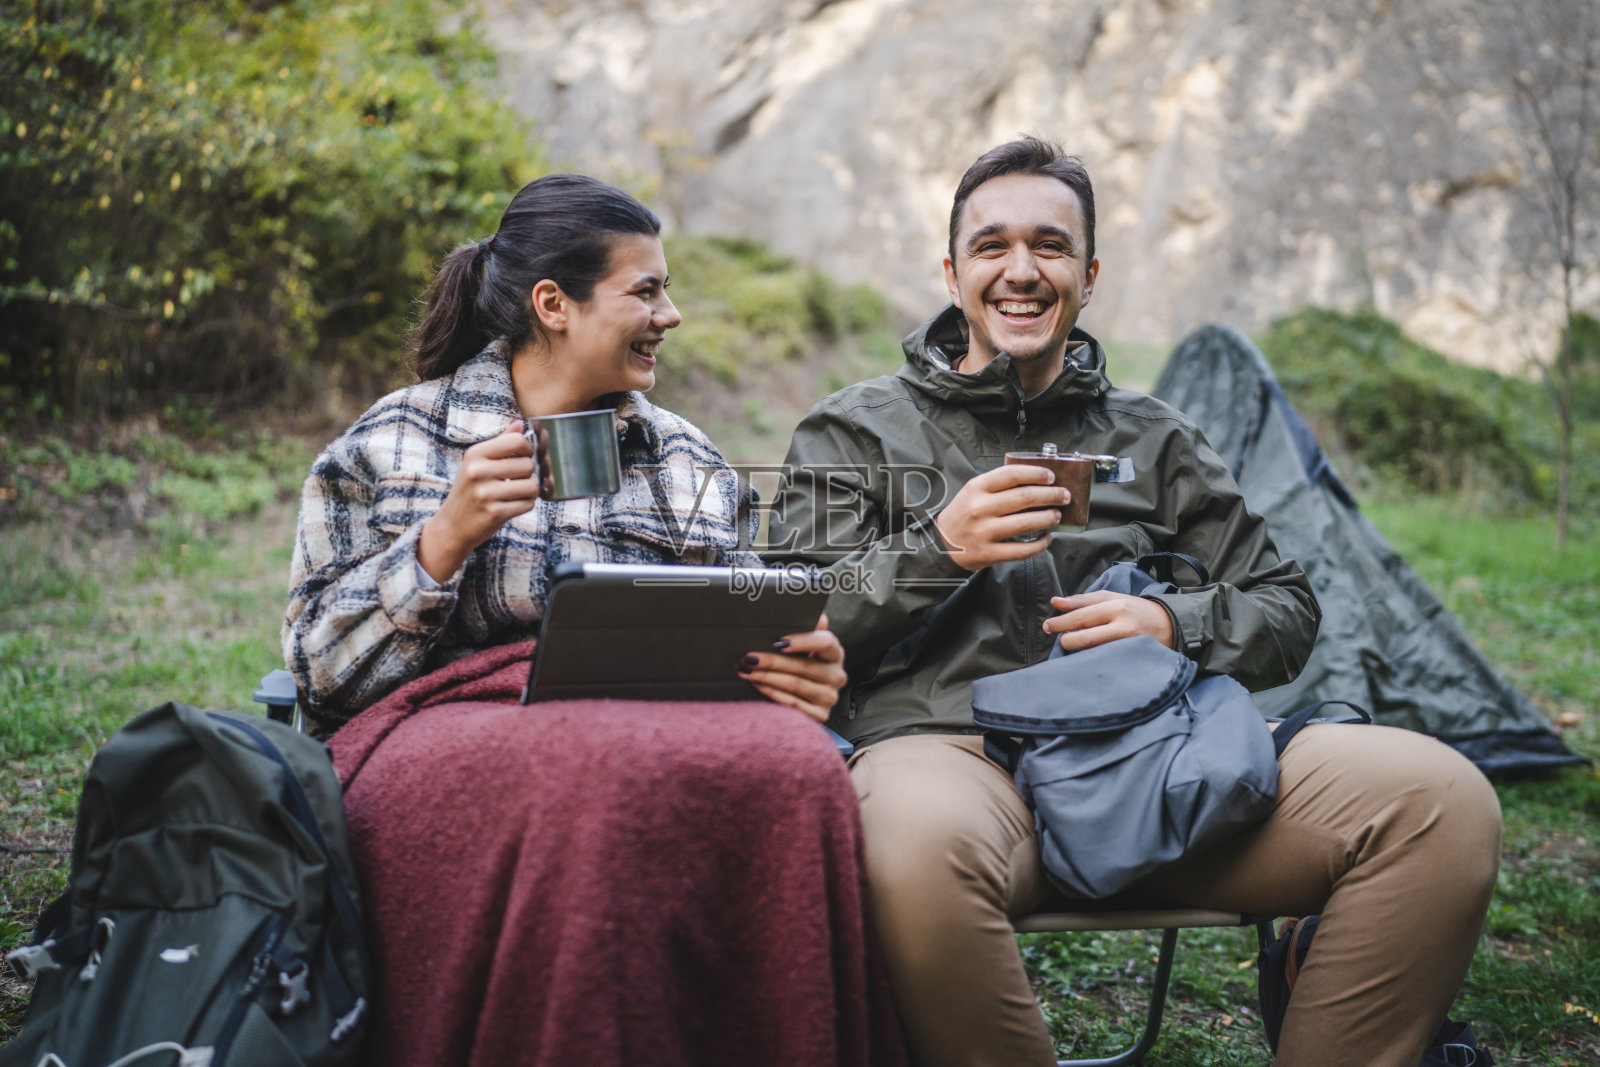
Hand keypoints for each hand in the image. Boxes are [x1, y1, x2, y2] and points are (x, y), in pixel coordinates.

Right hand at [418, 419, 541, 581]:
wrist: (453, 526)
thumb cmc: (469, 490)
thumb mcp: (477, 463)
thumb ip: (500, 442)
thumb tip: (519, 423)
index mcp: (475, 454)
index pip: (516, 441)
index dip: (528, 449)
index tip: (523, 456)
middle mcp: (478, 472)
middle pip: (528, 464)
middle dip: (529, 473)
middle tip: (518, 479)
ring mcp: (486, 494)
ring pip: (532, 485)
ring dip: (530, 490)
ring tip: (518, 492)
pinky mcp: (495, 513)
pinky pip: (528, 504)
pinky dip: (526, 504)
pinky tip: (513, 504)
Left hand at [739, 613, 847, 722]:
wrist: (805, 699)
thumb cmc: (801, 665)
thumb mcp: (804, 647)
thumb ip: (809, 630)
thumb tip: (819, 617)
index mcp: (835, 654)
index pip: (826, 643)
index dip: (803, 641)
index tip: (779, 641)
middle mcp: (837, 676)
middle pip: (803, 666)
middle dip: (772, 661)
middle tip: (749, 657)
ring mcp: (830, 697)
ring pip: (794, 685)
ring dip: (766, 677)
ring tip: (746, 670)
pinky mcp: (820, 716)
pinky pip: (792, 703)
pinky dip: (771, 693)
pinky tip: (757, 684)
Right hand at [934, 465, 1069, 570]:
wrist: (942, 544)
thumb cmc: (964, 514)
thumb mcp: (974, 492)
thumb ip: (999, 485)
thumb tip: (1037, 481)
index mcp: (976, 488)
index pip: (1011, 474)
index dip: (1036, 473)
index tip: (1051, 476)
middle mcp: (980, 508)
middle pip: (1024, 497)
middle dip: (1051, 495)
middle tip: (1064, 496)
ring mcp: (984, 532)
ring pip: (1026, 523)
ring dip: (1048, 518)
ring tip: (1056, 515)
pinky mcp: (989, 553)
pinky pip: (1022, 550)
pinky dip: (1040, 544)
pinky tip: (1046, 537)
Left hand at [1043, 591, 1174, 651]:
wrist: (1170, 626)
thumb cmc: (1135, 610)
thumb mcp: (1112, 598)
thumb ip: (1083, 601)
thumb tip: (1055, 602)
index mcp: (1116, 607)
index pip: (1081, 616)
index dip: (1060, 622)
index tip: (1047, 626)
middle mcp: (1123, 626)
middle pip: (1084, 637)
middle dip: (1067, 639)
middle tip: (1061, 639)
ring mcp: (1128, 646)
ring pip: (1092, 652)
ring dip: (1078, 651)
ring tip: (1077, 645)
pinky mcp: (1131, 660)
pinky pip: (1104, 662)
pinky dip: (1092, 659)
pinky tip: (1089, 656)